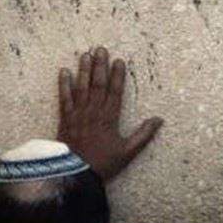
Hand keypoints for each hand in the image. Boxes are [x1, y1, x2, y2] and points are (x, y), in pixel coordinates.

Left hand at [58, 47, 162, 181]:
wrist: (75, 173)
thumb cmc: (103, 163)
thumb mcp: (128, 152)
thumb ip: (143, 135)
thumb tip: (159, 120)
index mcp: (109, 118)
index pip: (115, 91)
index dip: (118, 75)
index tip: (119, 61)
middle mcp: (93, 111)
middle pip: (97, 84)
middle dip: (99, 66)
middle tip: (100, 49)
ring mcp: (78, 114)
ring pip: (81, 87)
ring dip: (83, 70)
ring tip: (85, 54)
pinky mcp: (65, 119)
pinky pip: (64, 98)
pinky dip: (64, 84)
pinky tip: (64, 72)